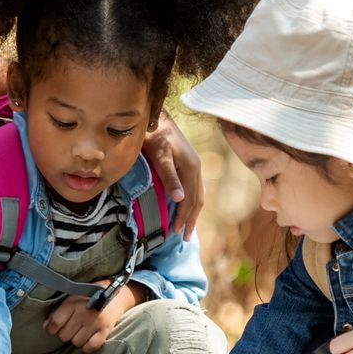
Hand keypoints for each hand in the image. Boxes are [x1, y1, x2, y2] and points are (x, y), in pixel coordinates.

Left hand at [45, 282, 141, 351]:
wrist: (118, 293)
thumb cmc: (91, 295)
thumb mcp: (73, 296)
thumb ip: (58, 310)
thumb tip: (46, 327)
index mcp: (73, 302)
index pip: (55, 322)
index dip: (50, 328)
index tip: (52, 328)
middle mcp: (83, 312)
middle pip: (64, 335)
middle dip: (65, 333)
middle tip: (71, 326)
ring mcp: (95, 322)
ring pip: (76, 342)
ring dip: (77, 339)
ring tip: (82, 330)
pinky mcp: (106, 329)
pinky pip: (91, 346)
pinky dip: (88, 346)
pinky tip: (88, 338)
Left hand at [141, 114, 203, 238]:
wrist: (156, 117)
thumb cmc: (155, 135)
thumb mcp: (160, 156)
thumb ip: (170, 177)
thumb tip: (180, 199)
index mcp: (192, 168)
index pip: (190, 200)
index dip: (184, 217)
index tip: (176, 232)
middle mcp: (197, 168)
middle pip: (198, 199)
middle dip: (191, 219)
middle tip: (184, 237)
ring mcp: (194, 165)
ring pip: (197, 194)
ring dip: (192, 212)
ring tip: (186, 226)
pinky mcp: (189, 163)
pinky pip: (194, 187)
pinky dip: (190, 201)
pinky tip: (184, 205)